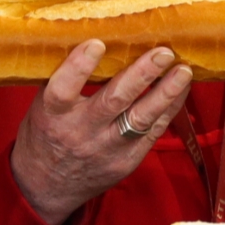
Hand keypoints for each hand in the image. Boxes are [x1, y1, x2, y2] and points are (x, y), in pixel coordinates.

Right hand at [12, 40, 193, 224]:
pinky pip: (153, 132)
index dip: (79, 66)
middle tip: (162, 52)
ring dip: (165, 92)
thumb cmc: (46, 135)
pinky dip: (169, 109)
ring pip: (141, 118)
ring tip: (183, 71)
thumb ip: (63, 80)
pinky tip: (181, 89)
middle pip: (113, 101)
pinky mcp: (126, 161)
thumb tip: (94, 38)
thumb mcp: (41, 106)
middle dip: (141, 74)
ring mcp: (106, 149)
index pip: (63, 89)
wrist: (46, 187)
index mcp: (52, 115)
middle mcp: (80, 132)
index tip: (97, 43)